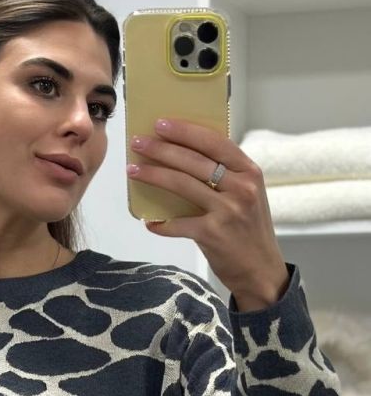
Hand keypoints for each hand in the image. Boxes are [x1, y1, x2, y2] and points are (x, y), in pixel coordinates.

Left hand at [127, 118, 289, 306]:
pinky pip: (178, 224)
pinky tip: (149, 222)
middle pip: (194, 161)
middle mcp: (241, 187)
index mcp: (250, 172)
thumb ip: (226, 177)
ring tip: (133, 169)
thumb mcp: (248, 196)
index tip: (161, 124)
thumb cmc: (249, 231)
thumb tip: (184, 158)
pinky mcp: (213, 234)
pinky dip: (161, 224)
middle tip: (138, 142)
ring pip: (182, 185)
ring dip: (153, 175)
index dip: (186, 131)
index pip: (215, 142)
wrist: (261, 271)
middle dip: (162, 149)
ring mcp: (228, 210)